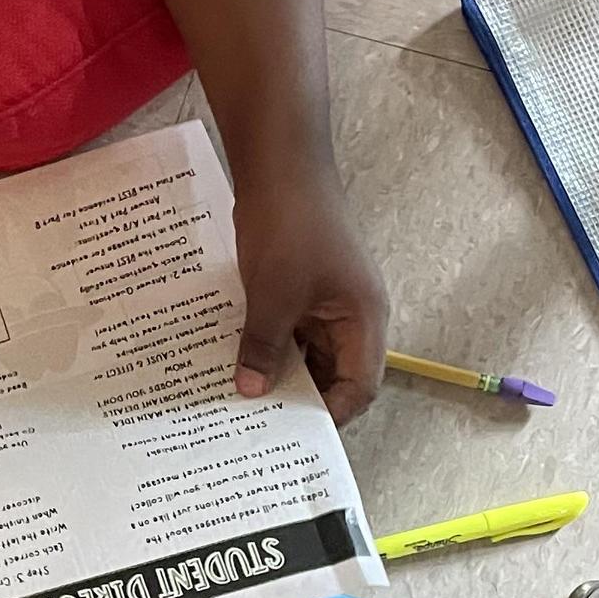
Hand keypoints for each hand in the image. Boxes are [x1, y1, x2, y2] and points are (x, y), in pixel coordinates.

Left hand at [231, 165, 387, 424]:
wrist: (280, 161)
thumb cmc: (290, 225)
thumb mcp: (272, 294)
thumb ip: (264, 347)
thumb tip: (252, 394)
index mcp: (364, 319)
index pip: (360, 387)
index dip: (330, 415)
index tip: (289, 436)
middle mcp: (353, 314)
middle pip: (334, 373)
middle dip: (298, 398)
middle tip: (255, 427)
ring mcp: (327, 298)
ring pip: (307, 351)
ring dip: (277, 370)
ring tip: (239, 400)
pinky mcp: (302, 284)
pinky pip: (289, 326)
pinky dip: (267, 344)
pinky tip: (233, 360)